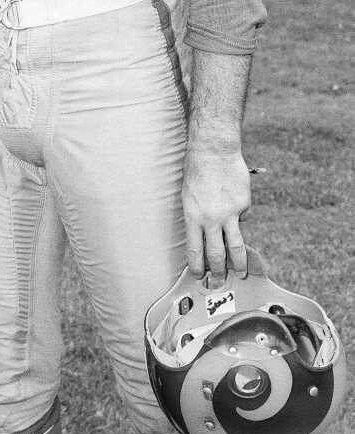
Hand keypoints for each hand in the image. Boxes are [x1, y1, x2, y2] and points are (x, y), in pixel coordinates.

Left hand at [182, 141, 250, 278]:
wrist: (214, 151)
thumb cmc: (196, 172)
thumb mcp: (188, 197)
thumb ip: (198, 219)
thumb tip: (210, 238)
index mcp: (192, 217)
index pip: (195, 250)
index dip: (197, 266)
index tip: (200, 276)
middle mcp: (211, 219)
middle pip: (216, 254)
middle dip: (218, 272)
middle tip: (220, 282)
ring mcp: (229, 213)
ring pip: (235, 246)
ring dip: (238, 263)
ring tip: (241, 273)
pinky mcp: (244, 205)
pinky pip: (243, 218)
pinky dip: (240, 216)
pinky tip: (234, 202)